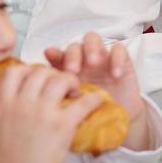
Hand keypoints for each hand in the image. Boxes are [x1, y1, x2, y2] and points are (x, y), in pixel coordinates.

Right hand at [0, 63, 101, 162]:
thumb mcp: (0, 129)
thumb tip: (22, 96)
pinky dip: (94, 98)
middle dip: (53, 75)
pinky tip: (98, 99)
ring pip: (61, 79)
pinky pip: (84, 101)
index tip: (38, 77)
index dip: (28, 69)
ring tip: (75, 92)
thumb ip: (9, 109)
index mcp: (3, 105)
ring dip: (71, 81)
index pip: (14, 71)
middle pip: (40, 72)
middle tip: (62, 86)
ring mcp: (42, 113)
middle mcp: (21, 104)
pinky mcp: (62, 125)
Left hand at [45, 34, 152, 151]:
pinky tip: (115, 74)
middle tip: (72, 69)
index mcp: (67, 72)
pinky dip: (117, 59)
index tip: (49, 56)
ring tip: (93, 62)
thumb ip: (58, 101)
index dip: (53, 54)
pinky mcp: (121, 61)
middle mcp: (82, 62)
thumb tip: (40, 101)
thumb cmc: (89, 115)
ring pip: (93, 39)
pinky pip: (119, 50)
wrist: (114, 123)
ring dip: (91, 48)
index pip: (57, 55)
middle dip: (72, 55)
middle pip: (73, 46)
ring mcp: (101, 59)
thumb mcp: (71, 111)